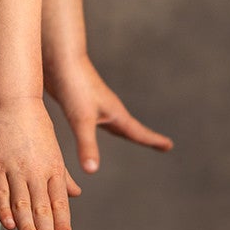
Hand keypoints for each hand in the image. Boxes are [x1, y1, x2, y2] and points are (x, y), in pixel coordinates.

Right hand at [0, 97, 82, 229]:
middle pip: (42, 206)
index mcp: (53, 168)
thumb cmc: (33, 124)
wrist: (12, 99)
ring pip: (22, 202)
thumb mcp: (53, 150)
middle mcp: (36, 171)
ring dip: (28, 226)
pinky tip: (9, 225)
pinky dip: (4, 209)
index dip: (61, 222)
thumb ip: (62, 176)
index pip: (59, 201)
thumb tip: (76, 194)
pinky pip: (0, 191)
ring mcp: (14, 168)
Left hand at [42, 52, 173, 173]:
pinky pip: (96, 118)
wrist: (59, 58)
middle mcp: (108, 108)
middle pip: (130, 127)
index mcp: (114, 113)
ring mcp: (95, 104)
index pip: (138, 132)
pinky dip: (102, 126)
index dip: (153, 141)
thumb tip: (92, 171)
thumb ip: (87, 146)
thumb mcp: (81, 120)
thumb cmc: (73, 86)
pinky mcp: (80, 101)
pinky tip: (92, 124)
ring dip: (124, 131)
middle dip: (144, 137)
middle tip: (160, 144)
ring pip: (114, 122)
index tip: (169, 146)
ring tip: (130, 137)